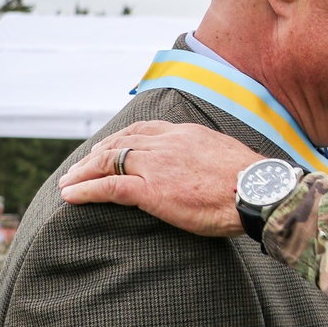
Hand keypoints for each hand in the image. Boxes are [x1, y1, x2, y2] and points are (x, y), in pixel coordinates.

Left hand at [59, 121, 260, 236]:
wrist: (258, 191)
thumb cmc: (253, 183)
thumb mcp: (230, 157)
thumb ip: (211, 157)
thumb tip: (212, 167)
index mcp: (188, 134)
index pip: (146, 130)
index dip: (124, 138)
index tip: (112, 146)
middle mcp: (168, 143)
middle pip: (122, 142)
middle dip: (98, 152)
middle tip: (83, 164)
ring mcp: (158, 165)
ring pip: (109, 161)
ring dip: (84, 172)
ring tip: (69, 181)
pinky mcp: (151, 190)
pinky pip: (109, 187)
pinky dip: (85, 190)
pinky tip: (70, 196)